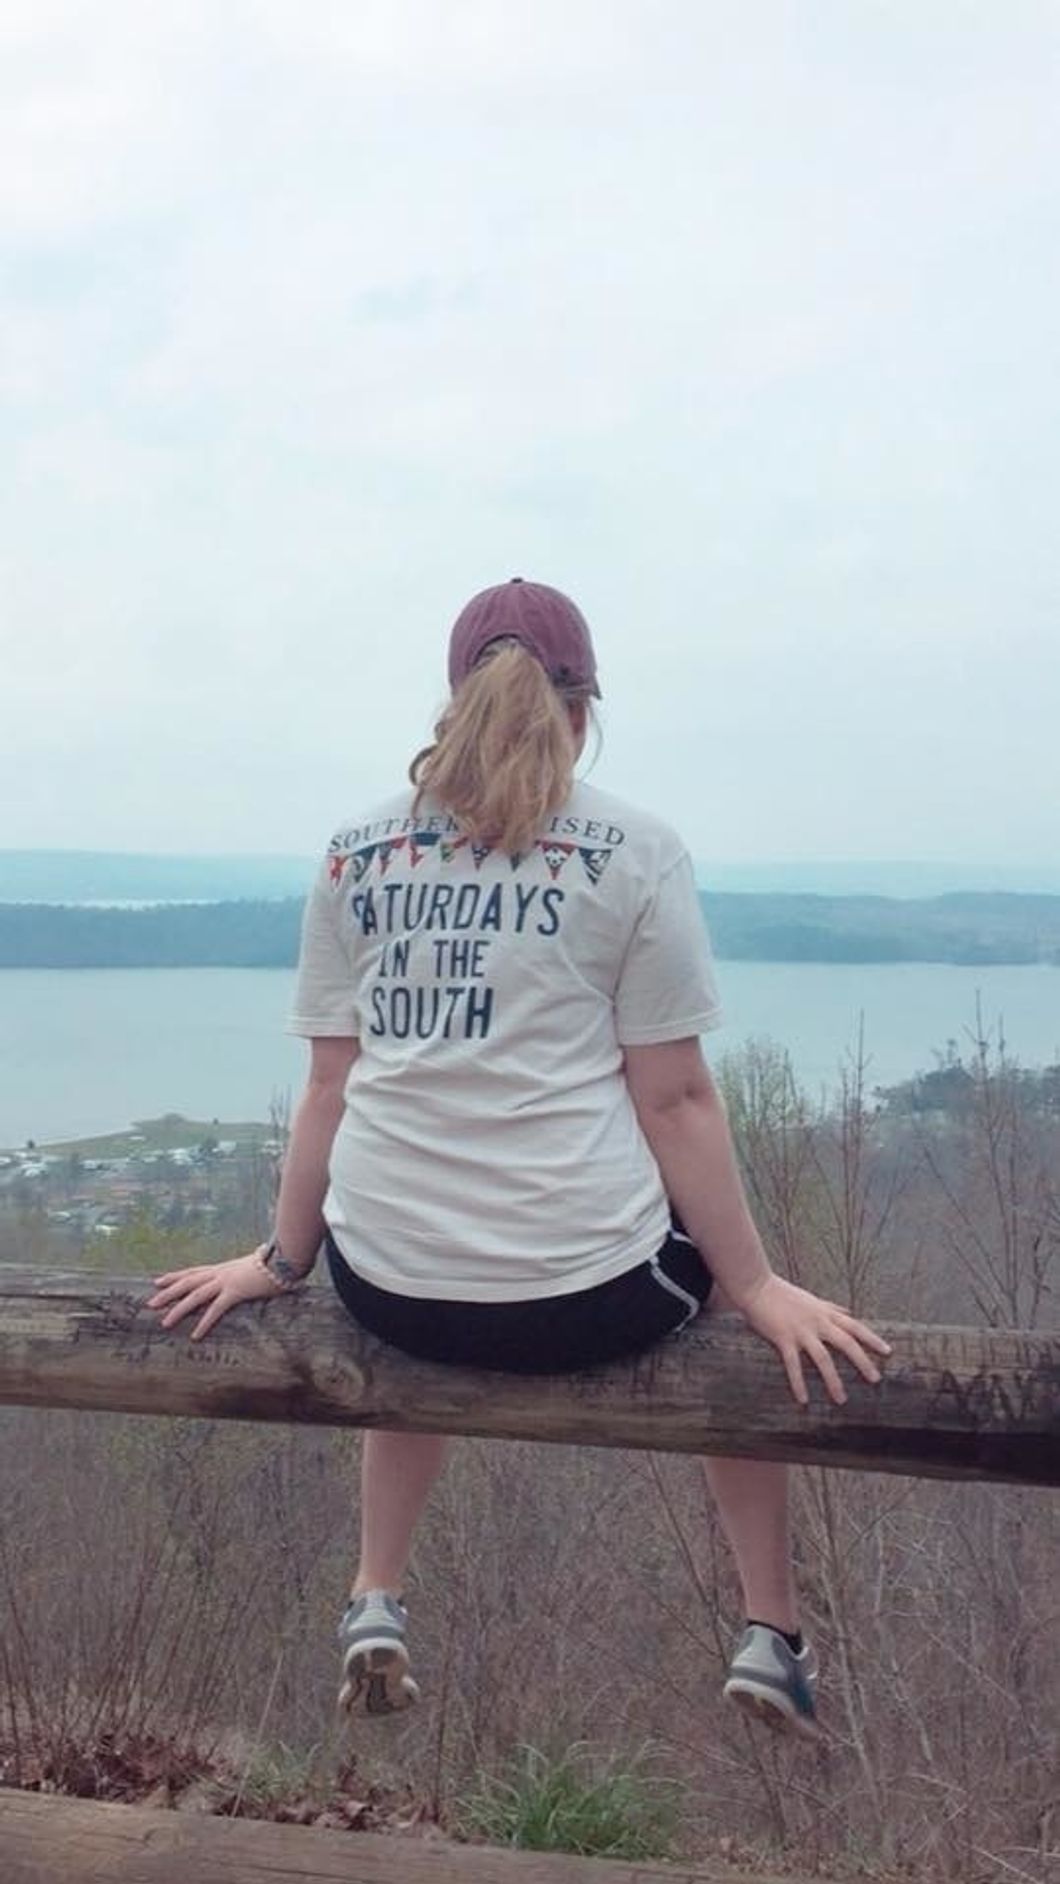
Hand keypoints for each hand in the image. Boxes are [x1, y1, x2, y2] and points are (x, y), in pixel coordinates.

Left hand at [147, 1249, 281, 1341]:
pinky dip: (204, 1322)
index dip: (175, 1277)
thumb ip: (244, 1273)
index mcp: (223, 1267)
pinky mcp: (236, 1291)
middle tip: (151, 1303)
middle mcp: (220, 1272)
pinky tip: (196, 1335)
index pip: (193, 1272)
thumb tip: (245, 1275)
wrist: (285, 1258)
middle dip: (168, 1293)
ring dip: (178, 1310)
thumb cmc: (274, 1264)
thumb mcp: (253, 1268)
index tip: (158, 1281)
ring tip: (164, 1323)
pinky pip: (216, 1309)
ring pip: (196, 1296)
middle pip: (188, 1282)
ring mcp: (227, 1281)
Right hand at [737, 1273, 891, 1406]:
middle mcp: (817, 1322)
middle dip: (862, 1362)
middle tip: (875, 1380)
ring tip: (841, 1399)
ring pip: (823, 1358)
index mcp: (825, 1312)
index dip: (872, 1339)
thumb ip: (831, 1307)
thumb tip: (848, 1312)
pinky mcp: (784, 1338)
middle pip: (846, 1343)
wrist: (756, 1286)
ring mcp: (801, 1331)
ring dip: (833, 1380)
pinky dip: (798, 1383)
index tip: (887, 1352)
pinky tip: (803, 1400)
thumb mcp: (812, 1299)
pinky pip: (794, 1365)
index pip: (855, 1326)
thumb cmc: (783, 1293)